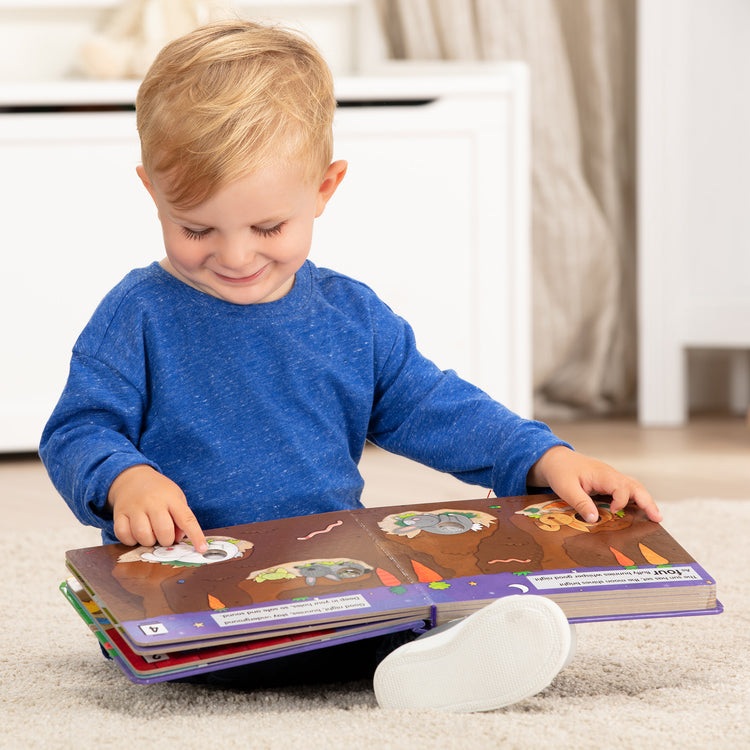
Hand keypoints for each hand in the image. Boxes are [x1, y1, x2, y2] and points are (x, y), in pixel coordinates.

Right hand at [108, 465, 207, 552]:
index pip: (187, 519)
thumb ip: (181, 518)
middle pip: (163, 531)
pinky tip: (135, 534)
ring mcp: (134, 507)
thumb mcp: (176, 498)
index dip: (196, 536)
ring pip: (143, 536)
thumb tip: (179, 539)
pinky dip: (130, 540)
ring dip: (148, 542)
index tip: (202, 549)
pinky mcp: (119, 513)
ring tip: (150, 534)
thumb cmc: (159, 492)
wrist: (132, 477)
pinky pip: (124, 535)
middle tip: (164, 536)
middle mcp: (153, 501)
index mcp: (171, 498)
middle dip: (166, 541)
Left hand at [527, 446, 661, 523]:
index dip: (621, 500)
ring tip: (655, 516)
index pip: (620, 486)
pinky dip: (636, 500)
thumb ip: (580, 503)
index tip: (614, 512)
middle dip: (647, 501)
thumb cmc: (560, 471)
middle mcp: (610, 475)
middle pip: (635, 486)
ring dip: (645, 500)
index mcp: (601, 474)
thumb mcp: (566, 488)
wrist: (555, 459)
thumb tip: (594, 520)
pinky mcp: (609, 483)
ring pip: (634, 487)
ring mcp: (611, 478)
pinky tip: (640, 512)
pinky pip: (627, 490)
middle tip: (657, 518)